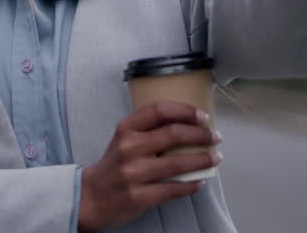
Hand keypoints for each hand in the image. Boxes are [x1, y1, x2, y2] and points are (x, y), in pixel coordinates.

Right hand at [77, 102, 219, 230]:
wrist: (90, 196)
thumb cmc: (114, 165)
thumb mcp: (124, 139)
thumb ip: (149, 130)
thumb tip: (189, 126)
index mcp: (126, 129)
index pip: (160, 110)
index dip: (186, 111)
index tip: (202, 116)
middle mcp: (129, 148)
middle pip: (174, 134)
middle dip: (201, 135)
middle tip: (215, 137)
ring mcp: (134, 173)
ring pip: (179, 163)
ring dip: (203, 160)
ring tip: (215, 158)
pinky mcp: (140, 196)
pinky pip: (174, 188)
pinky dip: (192, 184)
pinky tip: (200, 180)